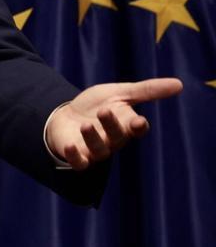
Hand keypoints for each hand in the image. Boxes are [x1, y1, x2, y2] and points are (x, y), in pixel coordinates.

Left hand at [45, 77, 182, 169]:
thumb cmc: (96, 105)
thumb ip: (147, 90)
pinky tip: (70, 146)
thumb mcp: (120, 93)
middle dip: (112, 125)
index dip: (138, 127)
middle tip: (104, 111)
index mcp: (125, 125)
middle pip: (117, 137)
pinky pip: (79, 162)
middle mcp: (113, 140)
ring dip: (93, 138)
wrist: (66, 116)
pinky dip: (75, 156)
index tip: (139, 121)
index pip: (136, 129)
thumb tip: (179, 84)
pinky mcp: (78, 156)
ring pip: (99, 150)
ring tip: (85, 125)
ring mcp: (95, 150)